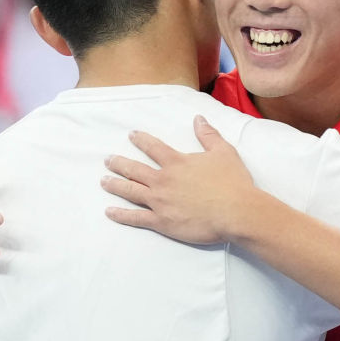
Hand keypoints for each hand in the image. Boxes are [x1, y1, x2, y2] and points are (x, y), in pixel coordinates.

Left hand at [101, 115, 257, 244]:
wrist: (235, 212)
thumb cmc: (232, 183)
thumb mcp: (223, 152)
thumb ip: (208, 135)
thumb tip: (198, 118)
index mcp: (177, 162)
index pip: (153, 147)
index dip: (141, 140)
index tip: (131, 135)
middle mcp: (163, 180)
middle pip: (134, 169)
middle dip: (119, 163)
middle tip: (108, 160)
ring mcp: (160, 202)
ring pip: (130, 191)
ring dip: (115, 185)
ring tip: (104, 181)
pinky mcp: (162, 222)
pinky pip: (136, 217)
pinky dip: (121, 215)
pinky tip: (109, 212)